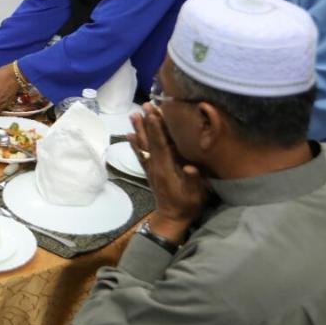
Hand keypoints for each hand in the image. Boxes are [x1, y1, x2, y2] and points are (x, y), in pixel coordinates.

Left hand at [128, 105, 208, 242]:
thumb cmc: (186, 206)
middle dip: (148, 122)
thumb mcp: (195, 195)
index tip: (154, 113)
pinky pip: (141, 154)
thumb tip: (190, 167)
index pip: (160, 144)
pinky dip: (135, 144)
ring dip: (139, 129)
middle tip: (145, 105)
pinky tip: (130, 135)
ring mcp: (151, 168)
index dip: (157, 128)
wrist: (171, 219)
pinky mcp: (150, 171)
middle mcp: (155, 166)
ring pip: (143, 145)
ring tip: (134, 114)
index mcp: (166, 169)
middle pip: (150, 140)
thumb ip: (193, 181)